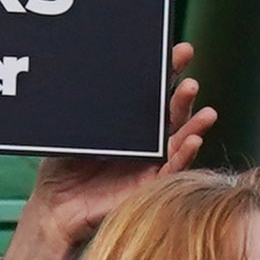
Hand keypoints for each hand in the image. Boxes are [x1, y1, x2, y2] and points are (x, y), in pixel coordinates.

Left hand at [0, 47, 217, 259]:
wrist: (55, 208)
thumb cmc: (62, 169)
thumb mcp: (74, 131)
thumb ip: (88, 108)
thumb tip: (93, 74)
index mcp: (127, 124)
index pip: (150, 93)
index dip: (165, 72)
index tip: (177, 51)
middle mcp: (144, 141)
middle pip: (170, 112)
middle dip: (182, 93)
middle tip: (189, 74)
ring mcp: (149, 163)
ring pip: (178, 139)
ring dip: (192, 124)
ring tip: (204, 110)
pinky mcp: (148, 186)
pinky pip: (171, 169)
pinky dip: (184, 154)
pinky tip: (193, 139)